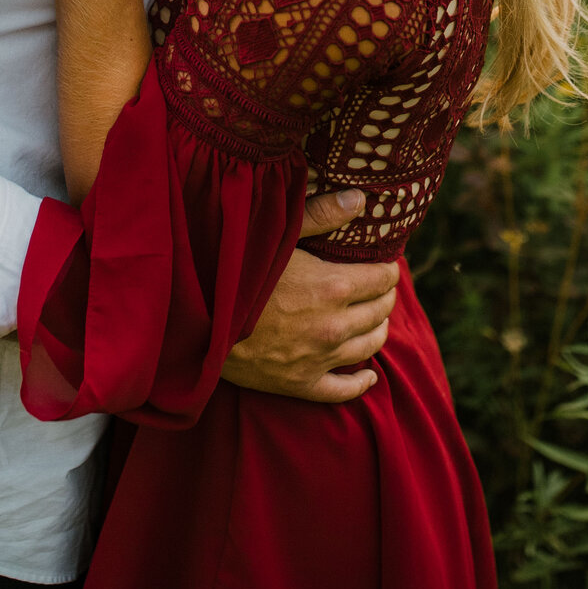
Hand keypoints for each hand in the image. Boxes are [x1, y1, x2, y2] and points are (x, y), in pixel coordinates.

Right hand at [222, 189, 398, 402]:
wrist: (199, 320)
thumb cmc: (236, 270)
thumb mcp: (278, 235)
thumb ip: (320, 215)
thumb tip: (359, 198)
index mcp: (333, 286)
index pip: (383, 278)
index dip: (388, 268)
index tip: (385, 263)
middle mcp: (334, 326)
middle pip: (380, 310)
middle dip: (385, 295)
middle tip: (379, 286)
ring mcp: (320, 359)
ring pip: (369, 346)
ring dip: (378, 328)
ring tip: (374, 317)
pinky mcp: (302, 384)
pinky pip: (344, 390)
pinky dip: (361, 381)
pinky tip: (368, 374)